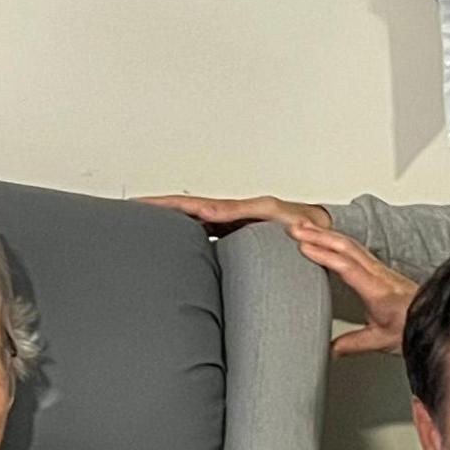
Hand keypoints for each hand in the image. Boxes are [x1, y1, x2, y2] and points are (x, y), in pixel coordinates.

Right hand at [142, 193, 332, 236]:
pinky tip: (173, 245)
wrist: (320, 229)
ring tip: (140, 226)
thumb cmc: (306, 226)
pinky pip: (203, 232)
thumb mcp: (282, 219)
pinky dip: (185, 233)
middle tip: (129, 211)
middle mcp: (230, 214)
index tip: (143, 205)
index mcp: (237, 209)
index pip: (194, 206)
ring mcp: (230, 224)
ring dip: (167, 221)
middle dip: (157, 209)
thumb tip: (223, 216)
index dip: (168, 206)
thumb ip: (253, 216)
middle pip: (186, 210)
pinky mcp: (234, 234)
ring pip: (192, 220)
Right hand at [290, 221, 418, 359]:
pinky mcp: (379, 268)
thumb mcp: (381, 341)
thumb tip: (328, 350)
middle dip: (319, 235)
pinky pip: (355, 248)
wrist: (436, 318)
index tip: (303, 247)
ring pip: (350, 244)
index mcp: (378, 290)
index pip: (347, 268)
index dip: (325, 256)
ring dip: (326, 233)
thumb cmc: (412, 326)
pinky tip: (327, 236)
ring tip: (304, 227)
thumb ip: (352, 344)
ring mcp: (380, 268)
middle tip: (295, 228)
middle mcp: (379, 274)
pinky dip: (337, 238)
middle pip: (347, 247)